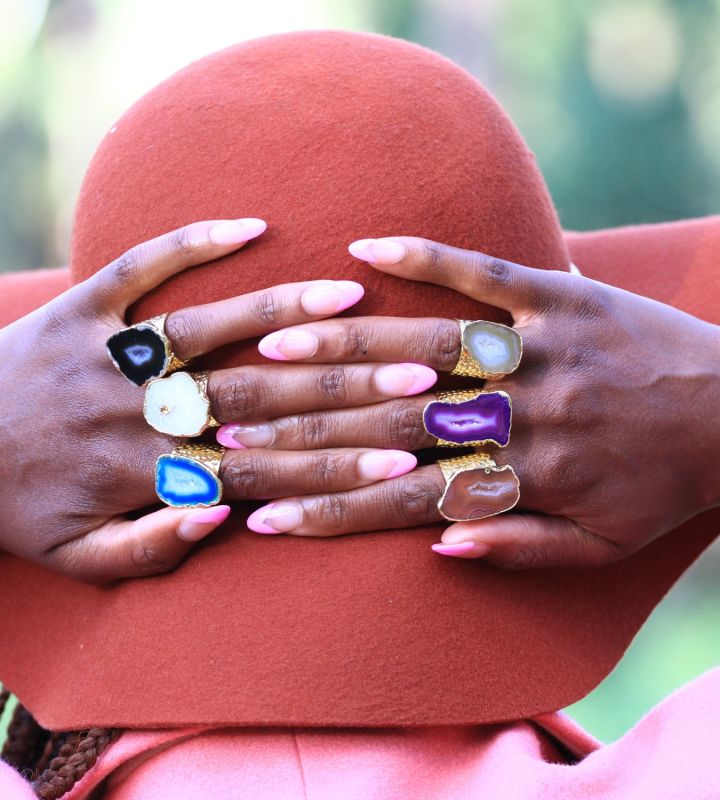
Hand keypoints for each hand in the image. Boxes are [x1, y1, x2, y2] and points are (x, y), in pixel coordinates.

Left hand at [0, 220, 433, 581]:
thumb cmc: (21, 514)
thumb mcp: (82, 562)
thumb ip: (155, 552)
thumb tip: (228, 516)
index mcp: (144, 476)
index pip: (259, 471)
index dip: (335, 468)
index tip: (404, 459)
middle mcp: (133, 411)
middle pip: (253, 396)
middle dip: (338, 386)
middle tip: (416, 370)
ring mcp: (106, 353)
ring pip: (206, 327)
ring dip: (283, 309)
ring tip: (356, 294)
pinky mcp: (76, 309)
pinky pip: (137, 268)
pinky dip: (190, 243)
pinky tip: (250, 224)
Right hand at [236, 235, 719, 568]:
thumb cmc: (663, 487)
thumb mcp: (598, 548)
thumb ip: (516, 551)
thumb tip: (434, 545)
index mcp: (522, 478)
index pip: (401, 500)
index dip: (329, 510)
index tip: (264, 513)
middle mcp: (517, 413)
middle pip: (393, 421)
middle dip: (307, 424)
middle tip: (231, 420)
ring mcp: (536, 347)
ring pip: (424, 345)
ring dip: (345, 345)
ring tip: (271, 345)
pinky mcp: (560, 294)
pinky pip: (485, 271)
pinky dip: (427, 257)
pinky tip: (366, 248)